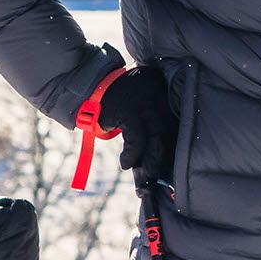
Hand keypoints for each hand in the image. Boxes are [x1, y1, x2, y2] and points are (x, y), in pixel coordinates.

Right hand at [80, 64, 175, 185]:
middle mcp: (158, 91)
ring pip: (157, 136)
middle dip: (165, 154)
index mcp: (162, 86)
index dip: (174, 142)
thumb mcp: (136, 100)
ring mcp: (144, 101)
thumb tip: (161, 148)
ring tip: (146, 173)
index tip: (170, 161)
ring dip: (152, 159)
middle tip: (159, 172)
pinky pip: (137, 140)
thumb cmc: (111, 98)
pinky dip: (132, 155)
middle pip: (169, 128)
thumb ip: (150, 115)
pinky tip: (125, 164)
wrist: (85, 86)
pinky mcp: (129, 111)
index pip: (174, 118)